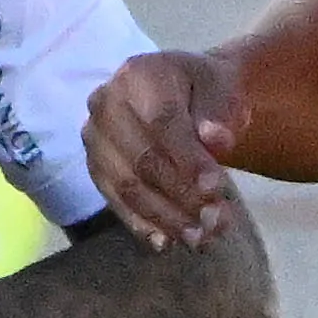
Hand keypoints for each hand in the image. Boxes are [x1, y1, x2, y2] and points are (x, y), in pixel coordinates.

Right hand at [84, 48, 245, 249]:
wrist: (180, 94)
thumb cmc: (204, 91)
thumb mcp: (222, 87)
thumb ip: (220, 110)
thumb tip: (216, 139)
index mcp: (139, 75)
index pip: (162, 122)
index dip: (188, 159)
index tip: (217, 188)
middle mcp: (106, 104)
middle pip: (143, 159)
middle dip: (182, 195)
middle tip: (216, 221)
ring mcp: (96, 139)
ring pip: (127, 186)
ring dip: (165, 217)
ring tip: (200, 238)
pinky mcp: (96, 168)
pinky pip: (115, 201)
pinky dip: (141, 224)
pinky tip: (166, 243)